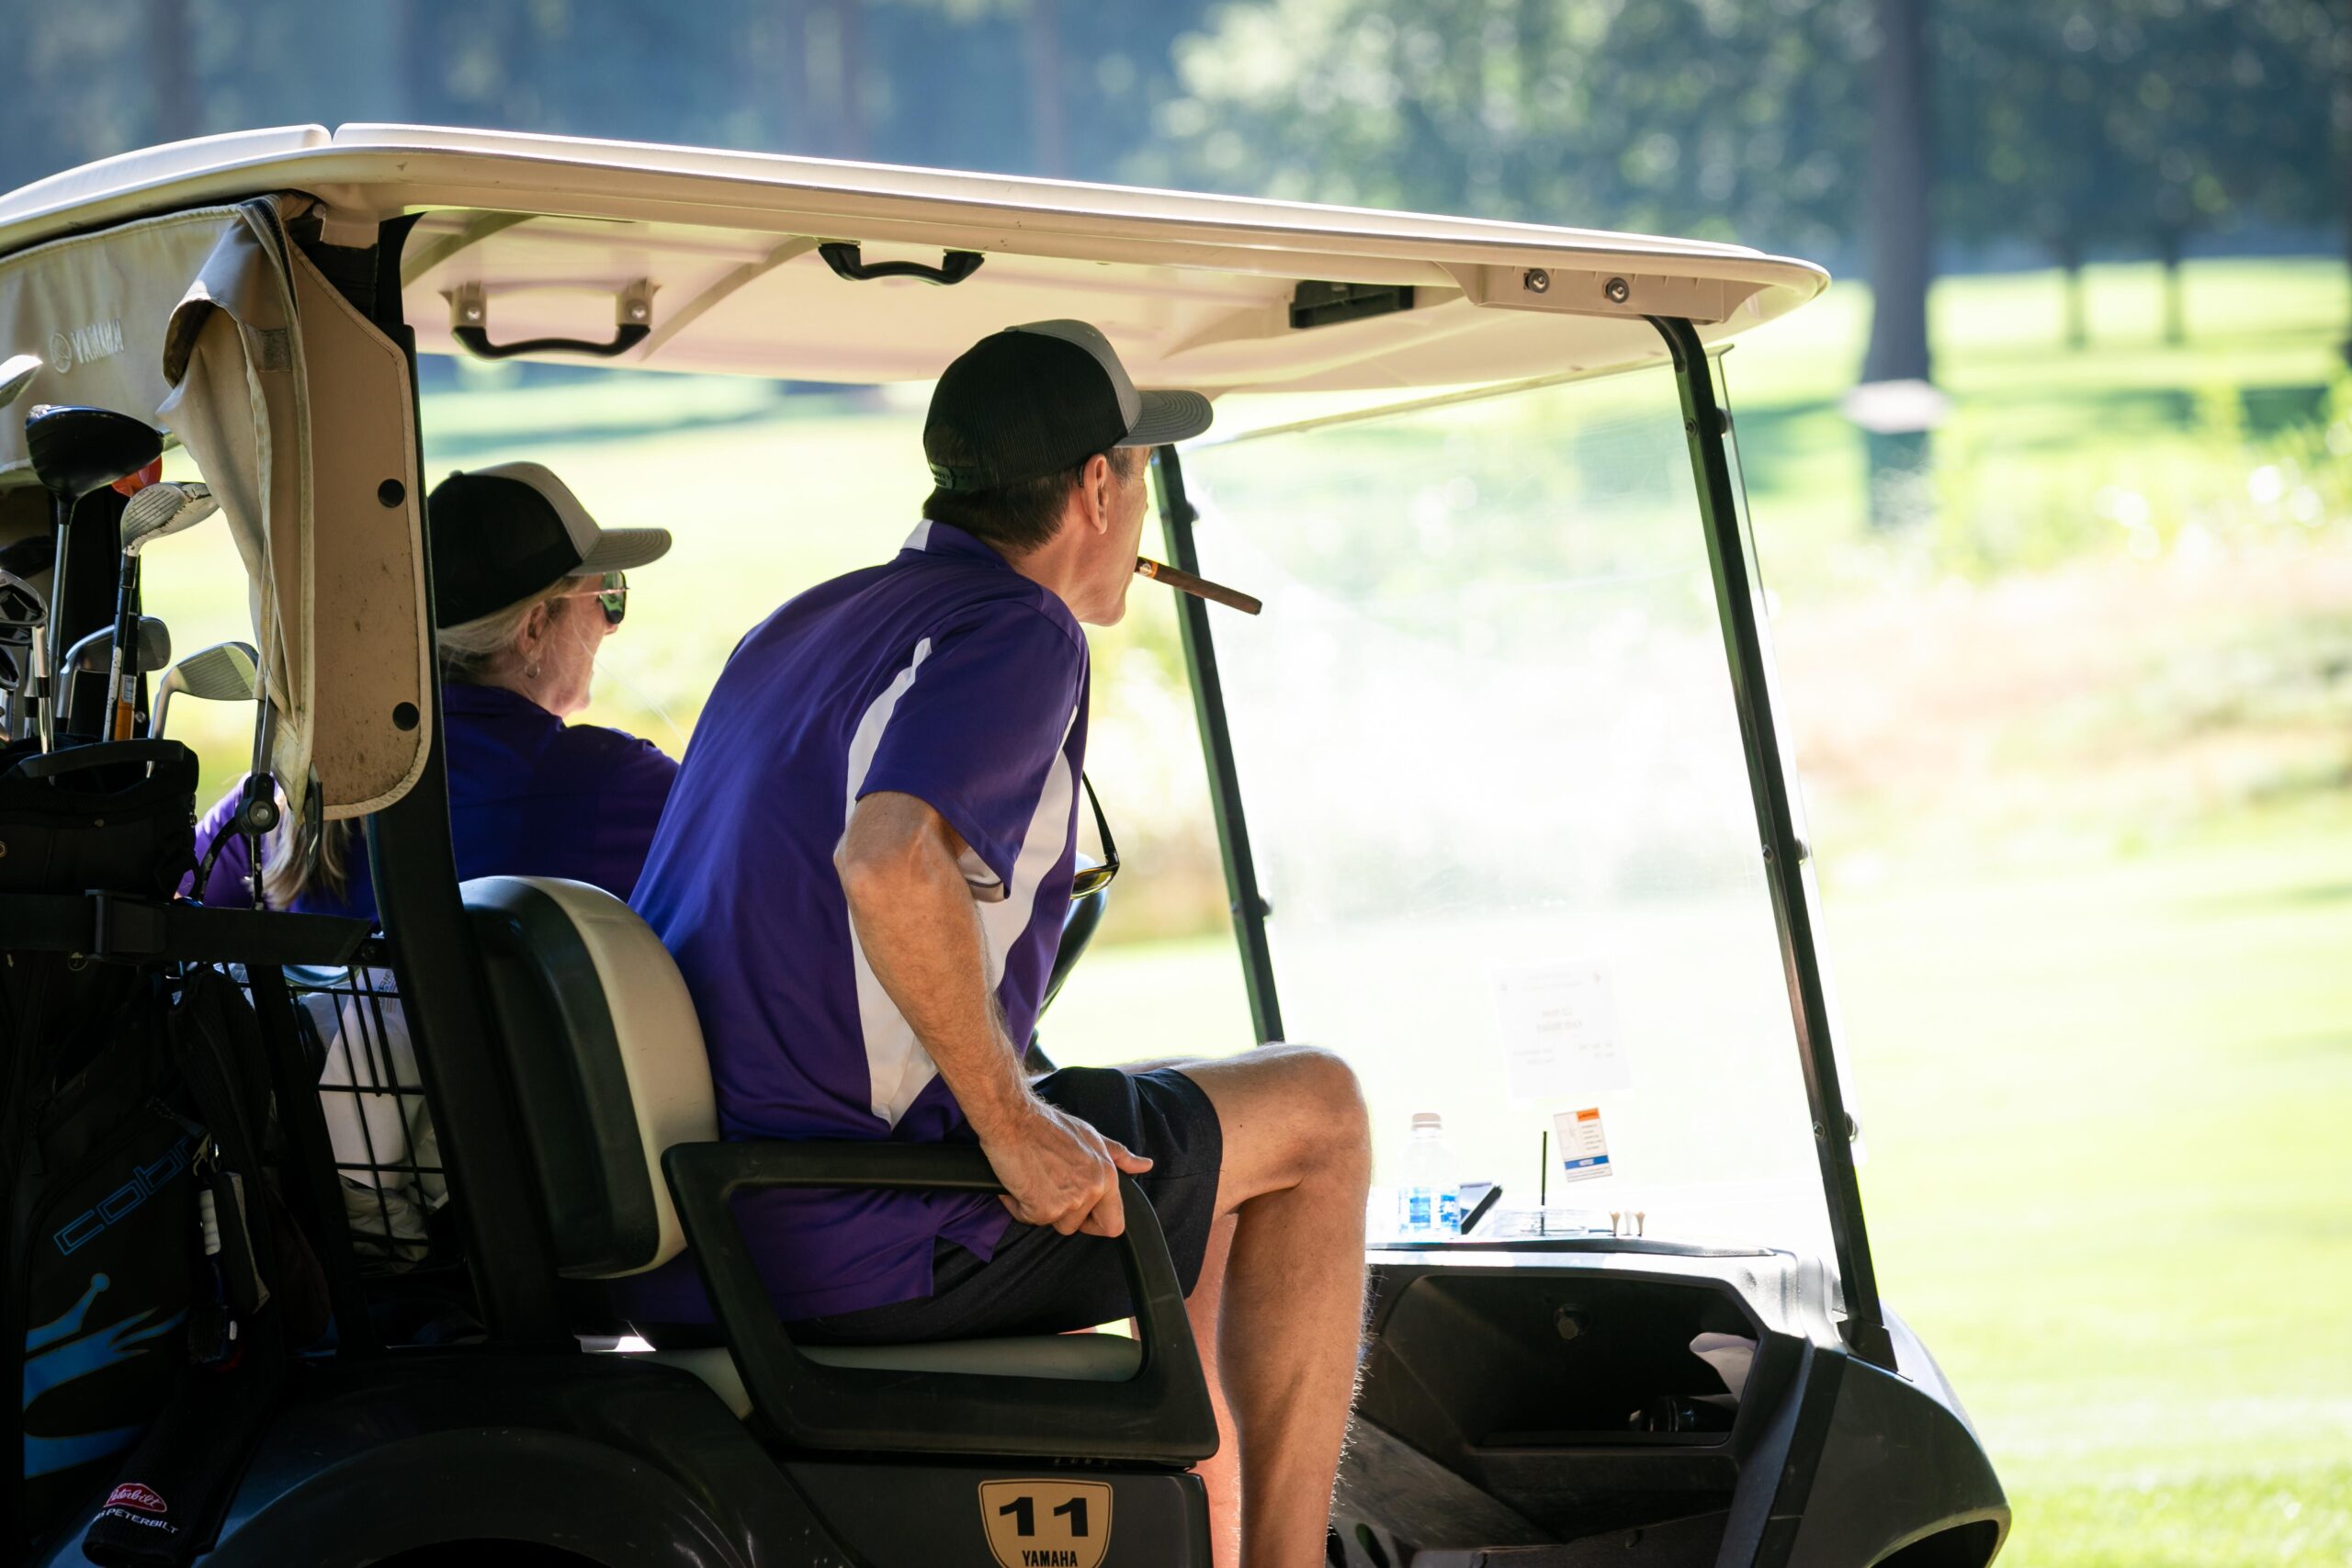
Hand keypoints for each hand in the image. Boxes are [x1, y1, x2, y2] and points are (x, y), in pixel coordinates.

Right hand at [980, 1099, 1153, 1237]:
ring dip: (1040, 1208)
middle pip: (1078, 1226)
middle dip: (1063, 1215)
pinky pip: (1029, 1219)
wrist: (1013, 1120)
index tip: (1081, 1213)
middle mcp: (1092, 1191)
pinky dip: (1019, 1205)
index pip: (1114, 1224)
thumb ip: (1119, 1156)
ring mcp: (1068, 1202)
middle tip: (1050, 1188)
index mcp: (1106, 1176)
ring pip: (1054, 1224)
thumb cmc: (1047, 1126)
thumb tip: (1145, 1165)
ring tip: (1034, 1179)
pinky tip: (1019, 1181)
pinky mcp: (1042, 1209)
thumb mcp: (1091, 1136)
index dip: (1096, 1223)